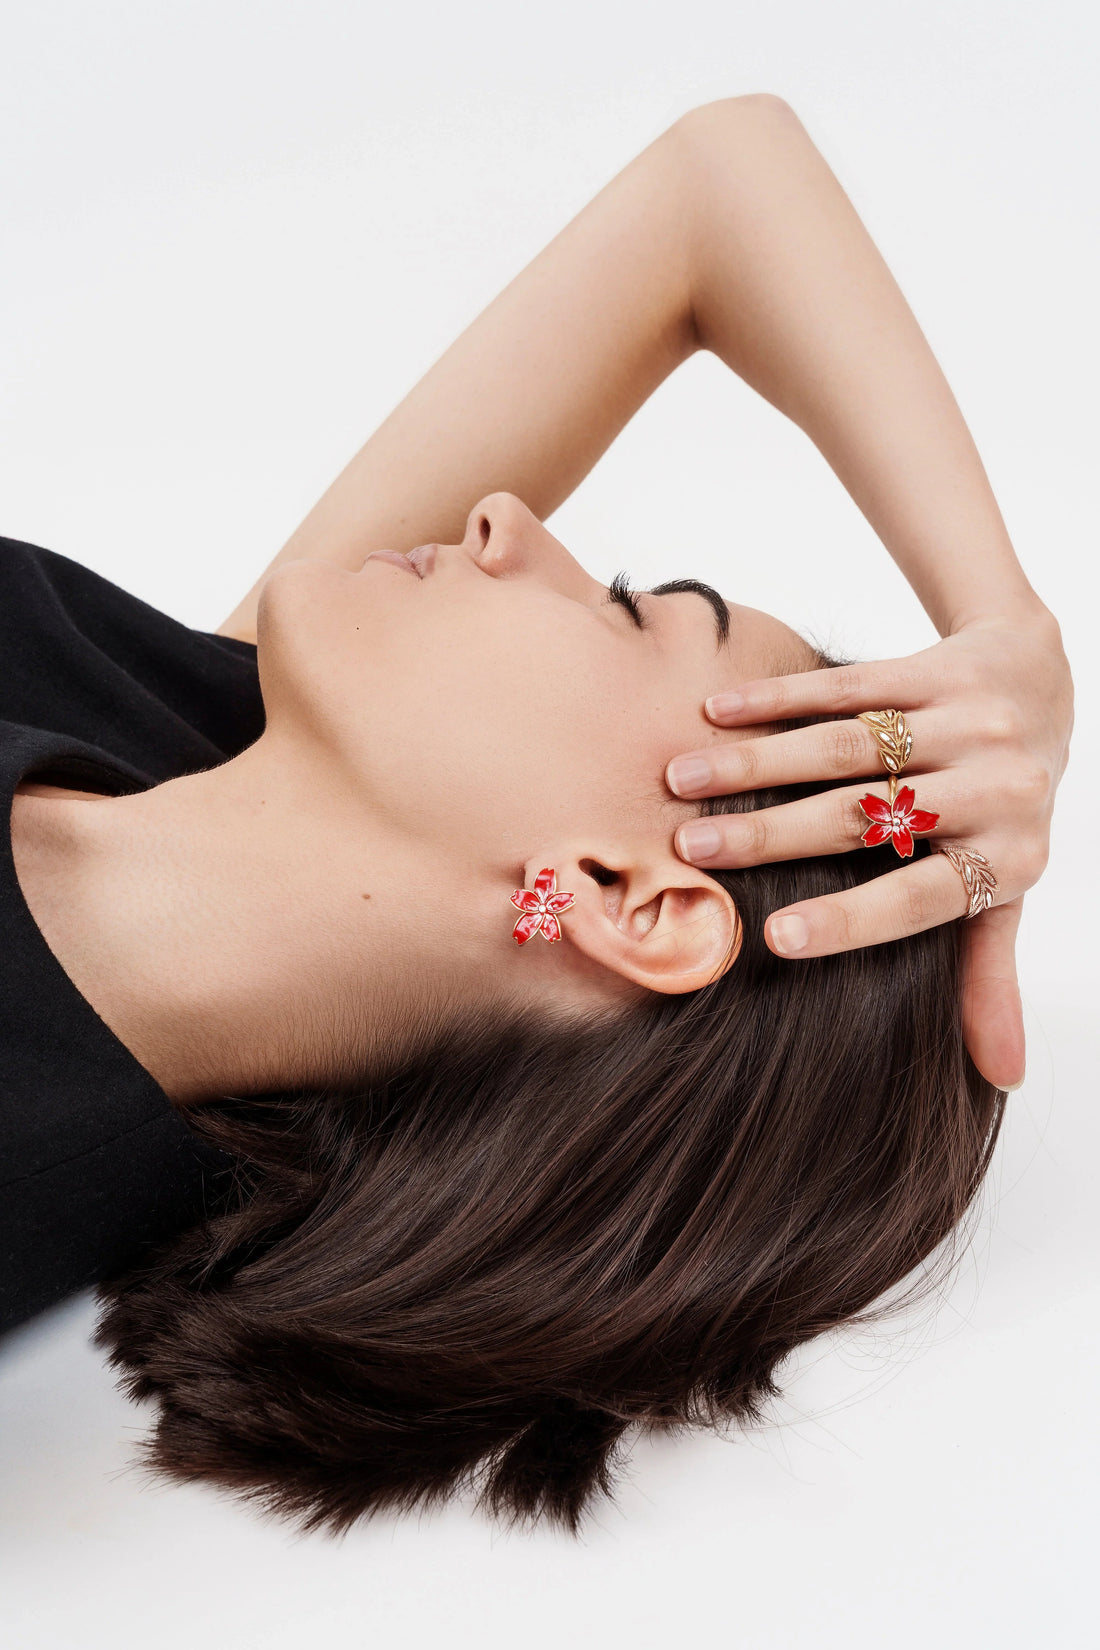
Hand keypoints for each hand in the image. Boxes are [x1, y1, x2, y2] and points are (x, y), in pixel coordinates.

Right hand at [664, 602, 1073, 1090]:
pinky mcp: (936, 666)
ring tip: (681, 778)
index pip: (922, 898)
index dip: (850, 920)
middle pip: (865, 815)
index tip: (774, 940)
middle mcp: (998, 786)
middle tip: (689, 849)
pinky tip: (716, 711)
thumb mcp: (1005, 889)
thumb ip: (988, 975)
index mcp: (1011, 858)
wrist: (1041, 683)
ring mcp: (968, 721)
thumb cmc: (1005, 808)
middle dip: (769, 834)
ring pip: (846, 744)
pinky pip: (848, 683)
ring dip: (755, 761)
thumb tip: (1000, 1079)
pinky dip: (776, 697)